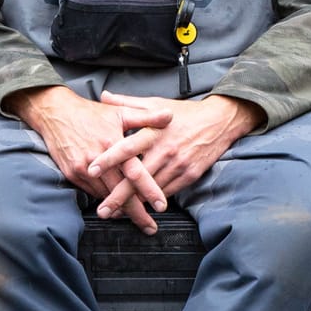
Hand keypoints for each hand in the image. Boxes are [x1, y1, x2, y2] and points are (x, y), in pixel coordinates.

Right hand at [4, 86, 172, 233]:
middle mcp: (98, 160)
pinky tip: (115, 205)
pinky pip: (92, 192)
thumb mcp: (120, 112)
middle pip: (120, 192)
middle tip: (150, 227)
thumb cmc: (90, 113)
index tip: (162, 206)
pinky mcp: (72, 174)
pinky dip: (104, 199)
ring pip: (105, 195)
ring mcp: (83, 169)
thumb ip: (147, 117)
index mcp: (113, 144)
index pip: (135, 172)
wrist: (56, 113)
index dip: (149, 190)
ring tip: (136, 218)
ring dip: (120, 209)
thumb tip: (170, 116)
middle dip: (136, 212)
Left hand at [87, 91, 261, 210]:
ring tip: (117, 214)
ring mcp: (178, 165)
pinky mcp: (189, 175)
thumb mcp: (156, 104)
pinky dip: (153, 201)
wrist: (219, 121)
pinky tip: (141, 208)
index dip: (108, 160)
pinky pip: (167, 192)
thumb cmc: (183, 114)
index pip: (126, 148)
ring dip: (134, 204)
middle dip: (118, 196)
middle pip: (137, 178)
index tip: (91, 170)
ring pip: (152, 190)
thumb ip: (127, 103)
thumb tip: (104, 96)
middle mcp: (164, 150)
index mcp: (153, 131)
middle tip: (102, 211)